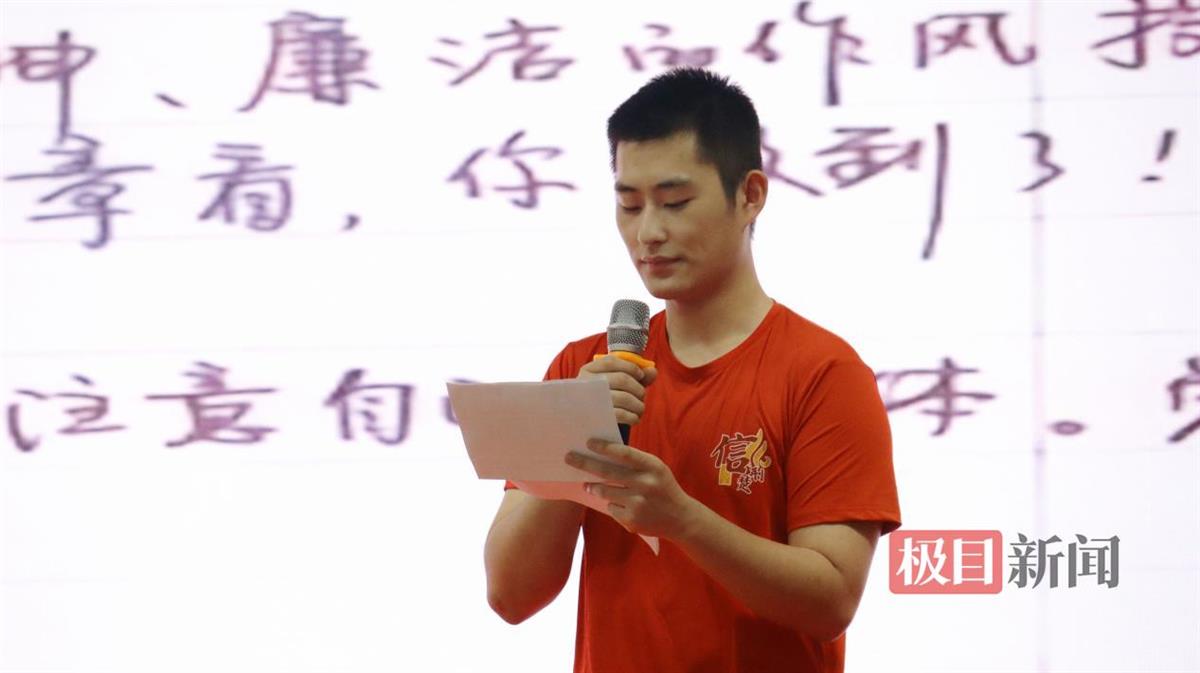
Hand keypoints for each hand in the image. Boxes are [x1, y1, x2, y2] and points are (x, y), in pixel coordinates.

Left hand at [565, 438, 700, 539]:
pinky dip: (611, 504)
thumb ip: (634, 462)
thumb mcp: (655, 469)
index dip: (605, 447)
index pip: (624, 454)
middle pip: (608, 472)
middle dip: (585, 463)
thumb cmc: (662, 487)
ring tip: (589, 484)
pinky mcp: (631, 520)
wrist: (680, 518)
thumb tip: (601, 455)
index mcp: (652, 467)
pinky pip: (611, 507)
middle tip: (569, 457)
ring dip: (594, 487)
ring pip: (604, 491)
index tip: (588, 442)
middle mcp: (645, 484)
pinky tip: (622, 505)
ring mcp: (637, 503)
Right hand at [577, 354, 657, 426]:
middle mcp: (586, 383)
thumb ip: (635, 376)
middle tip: (642, 396)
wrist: (586, 424)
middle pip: (621, 379)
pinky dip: (632, 416)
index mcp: (589, 370)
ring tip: (640, 408)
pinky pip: (620, 414)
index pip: (611, 361)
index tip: (641, 375)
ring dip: (638, 404)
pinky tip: (635, 418)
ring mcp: (589, 400)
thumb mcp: (617, 383)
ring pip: (623, 397)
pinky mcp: (595, 417)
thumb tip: (652, 371)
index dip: (630, 367)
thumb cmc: (604, 399)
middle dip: (638, 388)